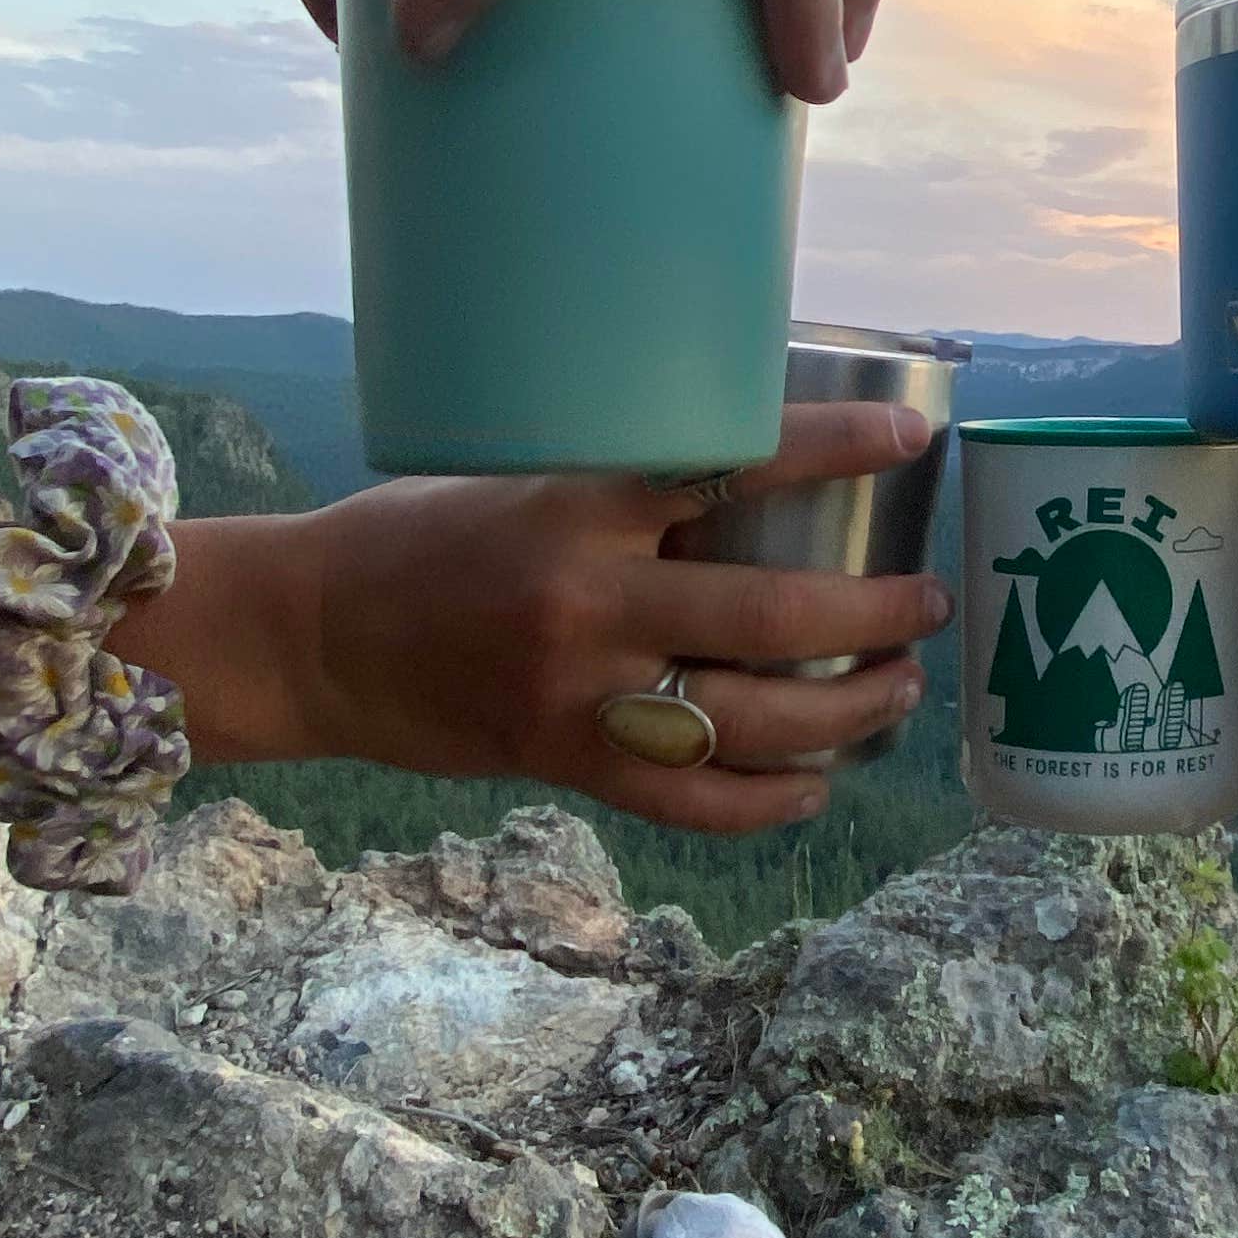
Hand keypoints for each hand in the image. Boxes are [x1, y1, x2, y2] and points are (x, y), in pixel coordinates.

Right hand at [247, 402, 955, 835]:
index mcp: (575, 506)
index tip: (908, 435)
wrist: (310, 638)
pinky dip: (768, 799)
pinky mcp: (563, 763)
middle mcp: (587, 603)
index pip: (731, 466)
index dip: (832, 449)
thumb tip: (747, 466)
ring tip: (901, 687)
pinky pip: (692, 803)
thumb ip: (621, 487)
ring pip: (752, 719)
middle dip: (875, 613)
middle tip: (927, 603)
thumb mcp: (516, 478)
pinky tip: (815, 781)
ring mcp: (578, 696)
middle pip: (771, 614)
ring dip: (848, 708)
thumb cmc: (413, 537)